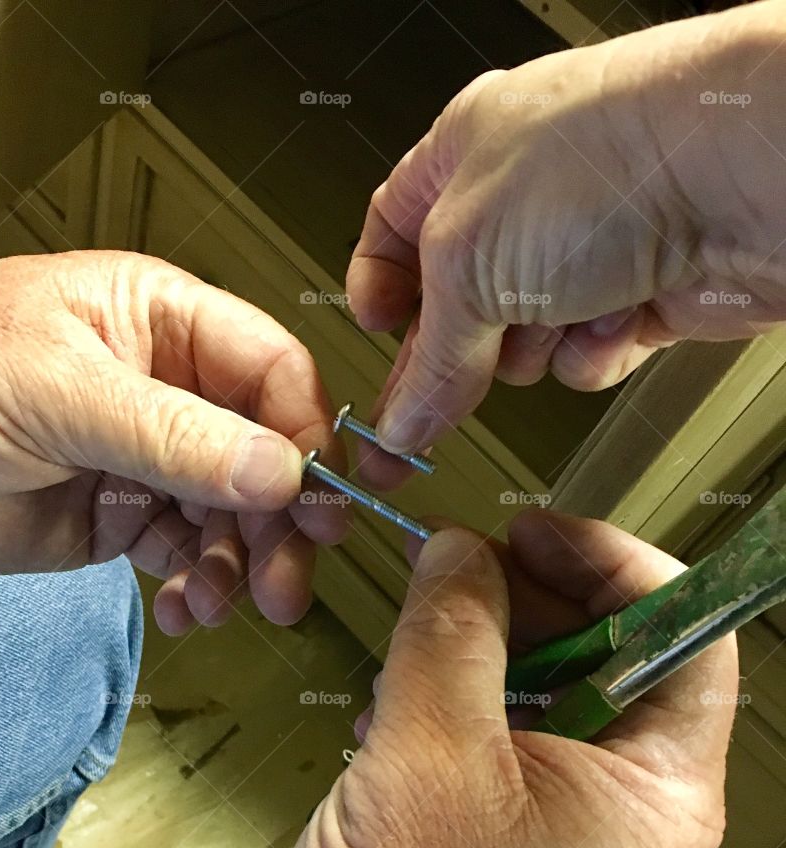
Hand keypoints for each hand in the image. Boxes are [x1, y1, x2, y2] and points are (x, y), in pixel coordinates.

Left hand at [0, 251, 346, 629]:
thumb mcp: (53, 391)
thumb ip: (170, 434)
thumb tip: (279, 470)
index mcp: (158, 322)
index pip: (269, 371)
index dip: (307, 435)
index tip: (323, 501)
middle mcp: (162, 390)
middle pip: (261, 454)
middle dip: (280, 521)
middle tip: (285, 582)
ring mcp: (139, 459)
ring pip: (227, 514)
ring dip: (238, 564)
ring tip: (220, 603)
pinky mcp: (111, 518)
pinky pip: (180, 554)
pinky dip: (193, 585)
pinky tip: (181, 607)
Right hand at [199, 512, 736, 847]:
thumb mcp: (430, 755)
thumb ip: (452, 631)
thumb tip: (460, 545)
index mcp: (660, 787)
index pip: (683, 630)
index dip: (613, 560)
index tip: (522, 528)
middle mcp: (634, 811)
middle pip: (611, 659)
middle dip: (528, 604)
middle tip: (446, 579)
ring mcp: (571, 842)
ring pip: (545, 704)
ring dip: (478, 661)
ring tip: (402, 661)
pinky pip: (499, 756)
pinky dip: (451, 719)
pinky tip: (385, 724)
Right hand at [346, 1, 785, 466]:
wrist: (743, 174)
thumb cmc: (612, 159)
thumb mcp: (468, 261)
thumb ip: (427, 356)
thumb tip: (402, 419)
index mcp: (464, 155)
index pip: (394, 230)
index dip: (379, 290)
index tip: (376, 340)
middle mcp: (524, 200)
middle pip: (458, 306)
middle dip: (454, 352)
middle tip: (435, 399)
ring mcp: (584, 248)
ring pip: (522, 343)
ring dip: (533, 348)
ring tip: (556, 315)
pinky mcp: (638, 295)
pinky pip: (585, 357)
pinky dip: (593, 353)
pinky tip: (612, 322)